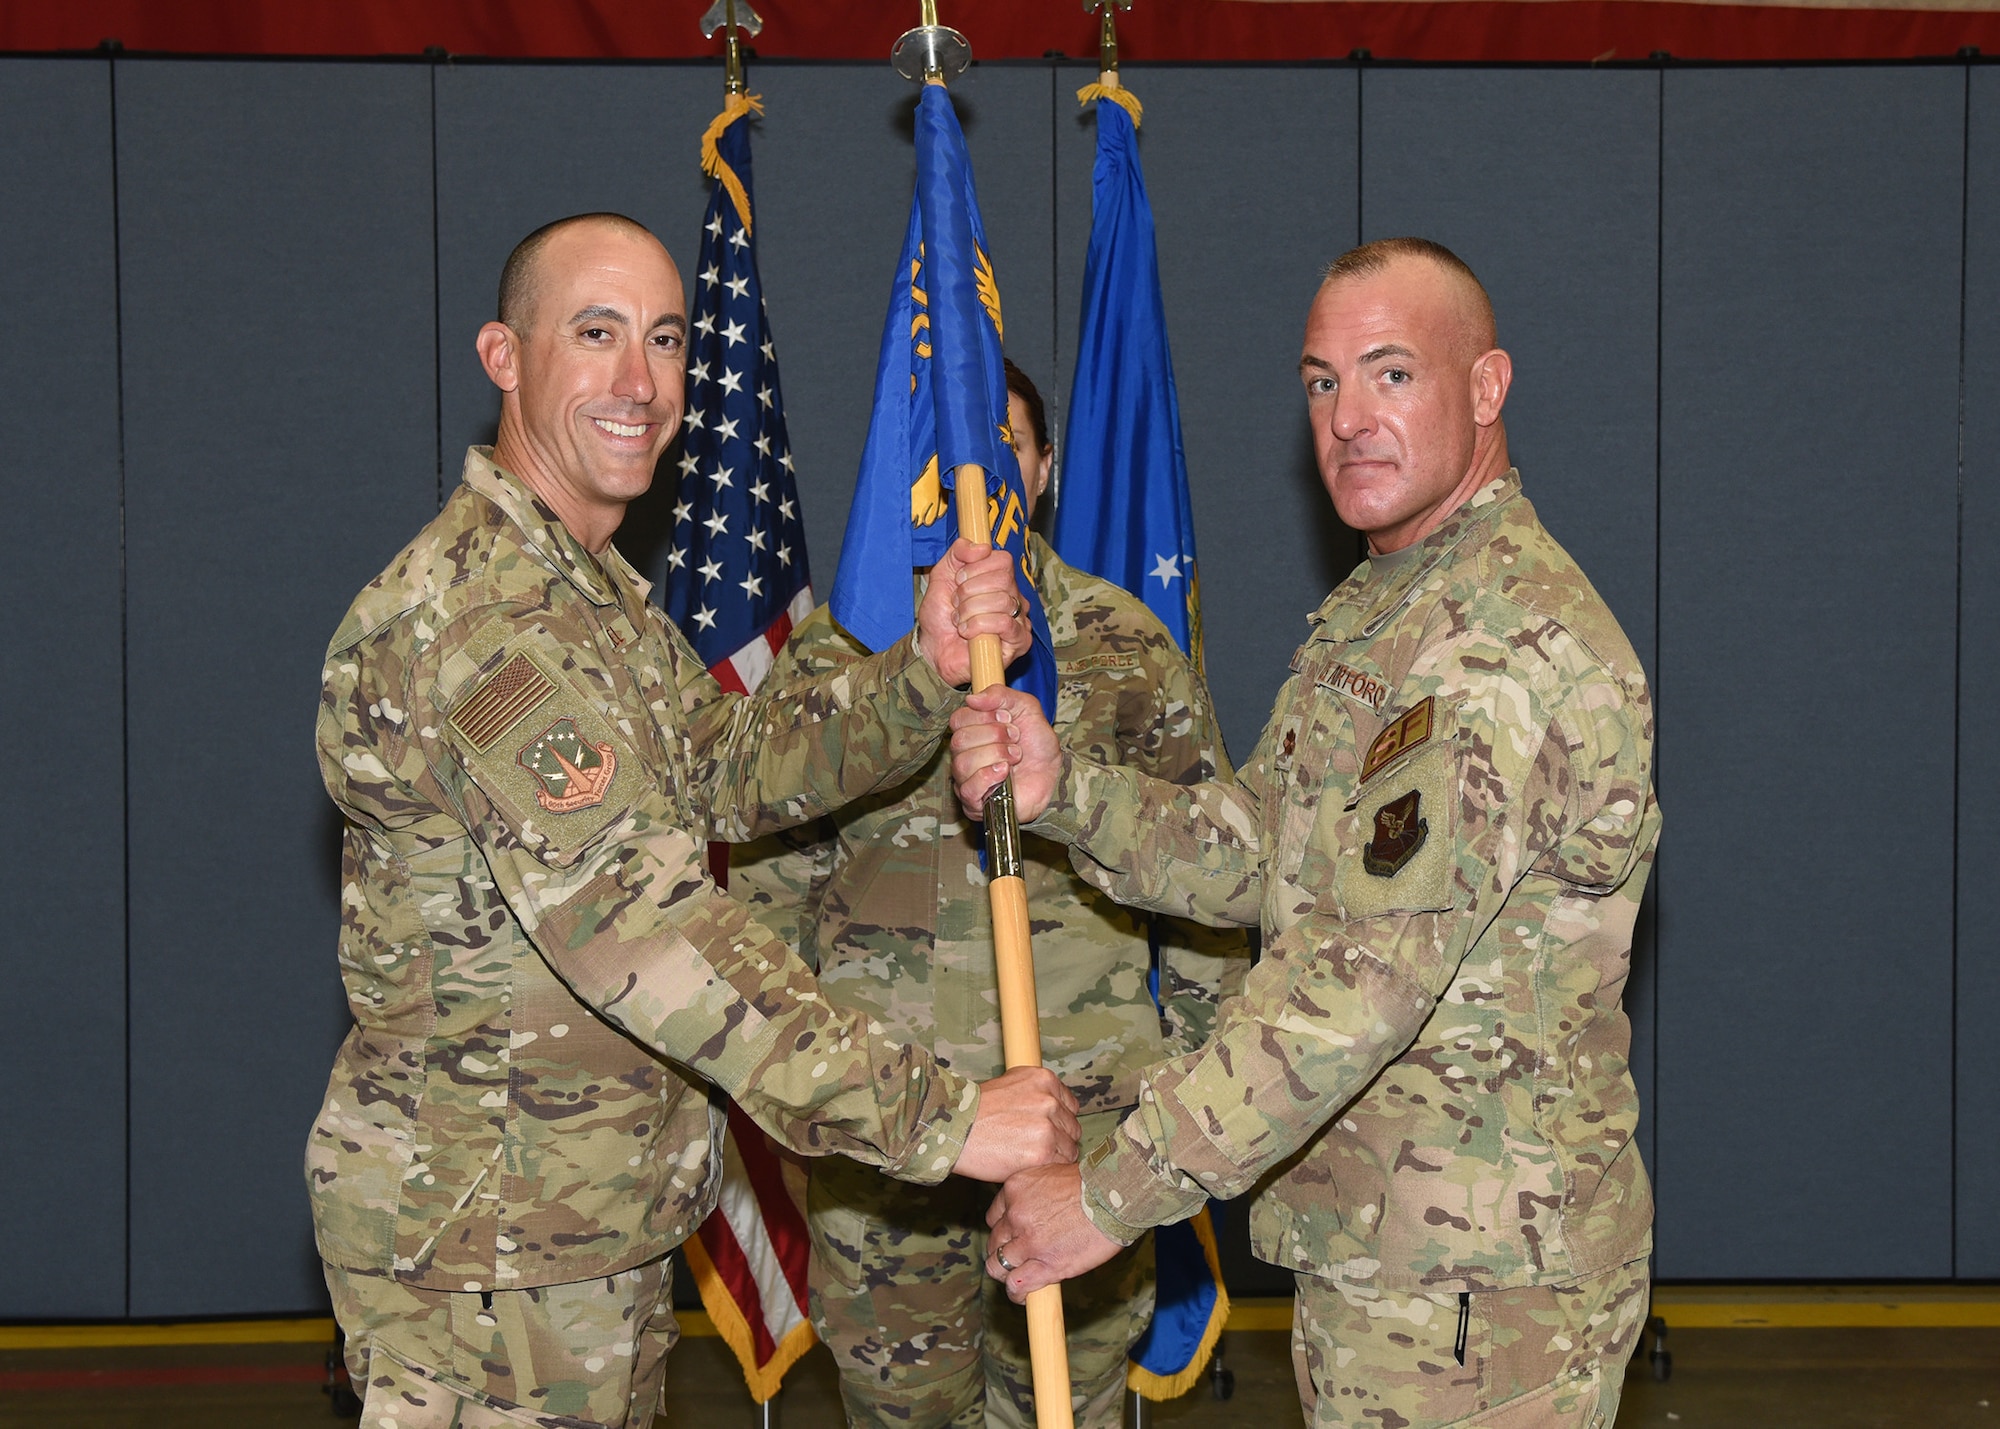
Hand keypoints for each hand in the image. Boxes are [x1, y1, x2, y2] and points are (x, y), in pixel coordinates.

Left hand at [916, 538, 1031, 687]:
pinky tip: (967, 632)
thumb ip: (959, 552)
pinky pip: (1005, 623)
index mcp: (1000, 578)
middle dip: (969, 592)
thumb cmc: (941, 615)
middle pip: (1003, 579)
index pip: (1003, 560)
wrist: (933, 648)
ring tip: (960, 620)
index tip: (959, 580)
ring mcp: (1019, 619)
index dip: (976, 568)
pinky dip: (978, 626)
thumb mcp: (943, 574)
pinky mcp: (1019, 642)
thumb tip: (981, 547)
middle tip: (957, 604)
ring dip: (970, 611)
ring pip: (1003, 601)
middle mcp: (1014, 597)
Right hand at [949, 687, 1059, 820]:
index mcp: (971, 731)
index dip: (985, 717)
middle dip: (995, 736)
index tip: (1008, 719)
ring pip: (964, 763)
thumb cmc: (1037, 744)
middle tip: (1015, 739)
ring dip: (997, 756)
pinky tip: (1005, 774)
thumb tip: (972, 698)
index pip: (958, 719)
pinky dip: (989, 778)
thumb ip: (1001, 695)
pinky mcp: (974, 802)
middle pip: (960, 740)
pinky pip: (969, 789)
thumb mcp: (1026, 708)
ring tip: (1015, 758)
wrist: (1056, 774)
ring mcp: (967, 779)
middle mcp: (964, 754)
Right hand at [952, 1066, 1080, 1181]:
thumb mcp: (1009, 1084)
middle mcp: (1050, 1100)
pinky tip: (1030, 1166)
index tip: (1044, 1129)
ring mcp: (1048, 1127)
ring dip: (1054, 1155)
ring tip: (1029, 1157)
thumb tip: (1055, 1107)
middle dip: (1058, 1139)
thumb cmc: (975, 1110)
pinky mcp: (1043, 1152)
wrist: (954, 1129)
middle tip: (1034, 1146)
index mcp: (1044, 1080)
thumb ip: (1036, 1093)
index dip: (1058, 1121)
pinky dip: (1048, 1168)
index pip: (1070, 1106)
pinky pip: (1060, 1164)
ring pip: (1069, 1148)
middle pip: (1072, 1127)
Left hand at [984, 1162, 1122, 1301]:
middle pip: (994, 1242)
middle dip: (1003, 1251)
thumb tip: (1041, 1209)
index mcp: (1015, 1188)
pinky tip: (1023, 1295)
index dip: (1004, 1230)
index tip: (1013, 1236)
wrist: (1115, 1197)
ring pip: (998, 1266)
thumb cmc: (1095, 1183)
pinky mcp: (1045, 1266)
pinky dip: (1016, 1294)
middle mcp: (1015, 1215)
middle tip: (1016, 1258)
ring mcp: (1028, 1242)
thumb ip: (1038, 1193)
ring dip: (1006, 1274)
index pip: (994, 1217)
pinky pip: (1017, 1285)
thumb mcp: (1055, 1173)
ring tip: (1016, 1279)